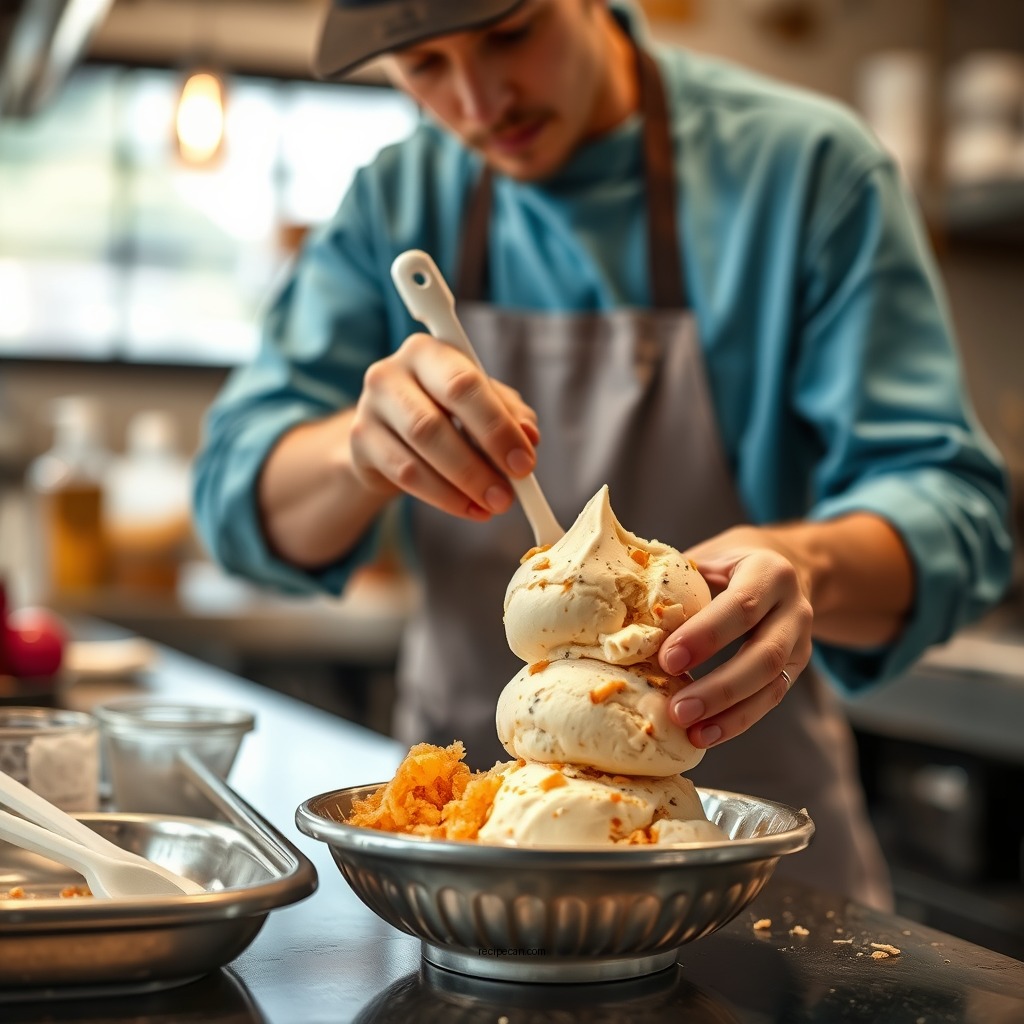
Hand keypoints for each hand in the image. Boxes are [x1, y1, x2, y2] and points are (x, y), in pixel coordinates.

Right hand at [347, 333, 539, 520]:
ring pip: (419, 453)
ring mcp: (369, 407)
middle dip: (478, 464)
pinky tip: (468, 508)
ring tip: (493, 505)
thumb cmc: (446, 409)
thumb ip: (510, 414)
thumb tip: (528, 436)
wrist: (392, 430)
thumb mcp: (484, 403)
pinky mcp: (360, 442)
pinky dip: (443, 497)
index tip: (524, 464)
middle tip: (508, 494)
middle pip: (434, 422)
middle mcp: (391, 372)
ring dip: (463, 485)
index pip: (464, 384)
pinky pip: (404, 475)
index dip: (496, 427)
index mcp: (428, 351)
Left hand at [657, 525, 813, 747]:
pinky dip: (736, 721)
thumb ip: (676, 582)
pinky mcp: (795, 669)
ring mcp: (800, 641)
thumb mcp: (707, 557)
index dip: (706, 636)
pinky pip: (769, 700)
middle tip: (677, 708)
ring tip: (690, 731)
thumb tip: (622, 619)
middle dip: (720, 687)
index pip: (742, 606)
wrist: (781, 565)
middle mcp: (793, 608)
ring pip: (771, 684)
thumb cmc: (726, 563)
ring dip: (729, 713)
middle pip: (764, 654)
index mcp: (768, 572)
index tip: (668, 659)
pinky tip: (705, 735)